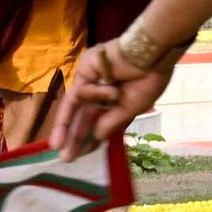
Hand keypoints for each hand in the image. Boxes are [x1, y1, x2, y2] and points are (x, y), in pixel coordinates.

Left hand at [53, 37, 174, 153]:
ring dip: (65, 126)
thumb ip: (112, 121)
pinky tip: (114, 93)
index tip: (82, 156)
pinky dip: (96, 95)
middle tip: (66, 157)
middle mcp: (99, 91)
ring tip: (58, 146)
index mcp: (113, 101)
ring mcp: (91, 79)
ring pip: (74, 105)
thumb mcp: (132, 107)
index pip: (96, 122)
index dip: (89, 139)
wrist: (153, 54)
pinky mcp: (85, 68)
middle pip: (81, 116)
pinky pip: (83, 90)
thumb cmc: (149, 79)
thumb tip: (97, 136)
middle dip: (74, 136)